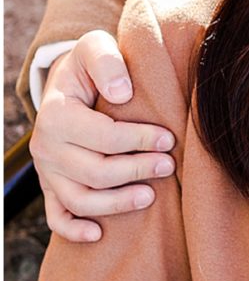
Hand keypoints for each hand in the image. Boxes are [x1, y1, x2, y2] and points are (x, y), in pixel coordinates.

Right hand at [30, 31, 175, 241]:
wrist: (71, 82)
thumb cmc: (90, 65)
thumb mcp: (96, 46)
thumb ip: (108, 61)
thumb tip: (122, 93)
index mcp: (55, 113)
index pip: (103, 137)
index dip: (139, 140)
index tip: (168, 139)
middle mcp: (46, 146)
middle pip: (96, 172)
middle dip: (137, 170)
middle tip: (169, 166)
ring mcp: (47, 171)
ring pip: (81, 200)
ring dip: (117, 203)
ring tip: (151, 195)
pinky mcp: (51, 187)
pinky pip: (57, 217)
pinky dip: (74, 230)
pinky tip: (100, 234)